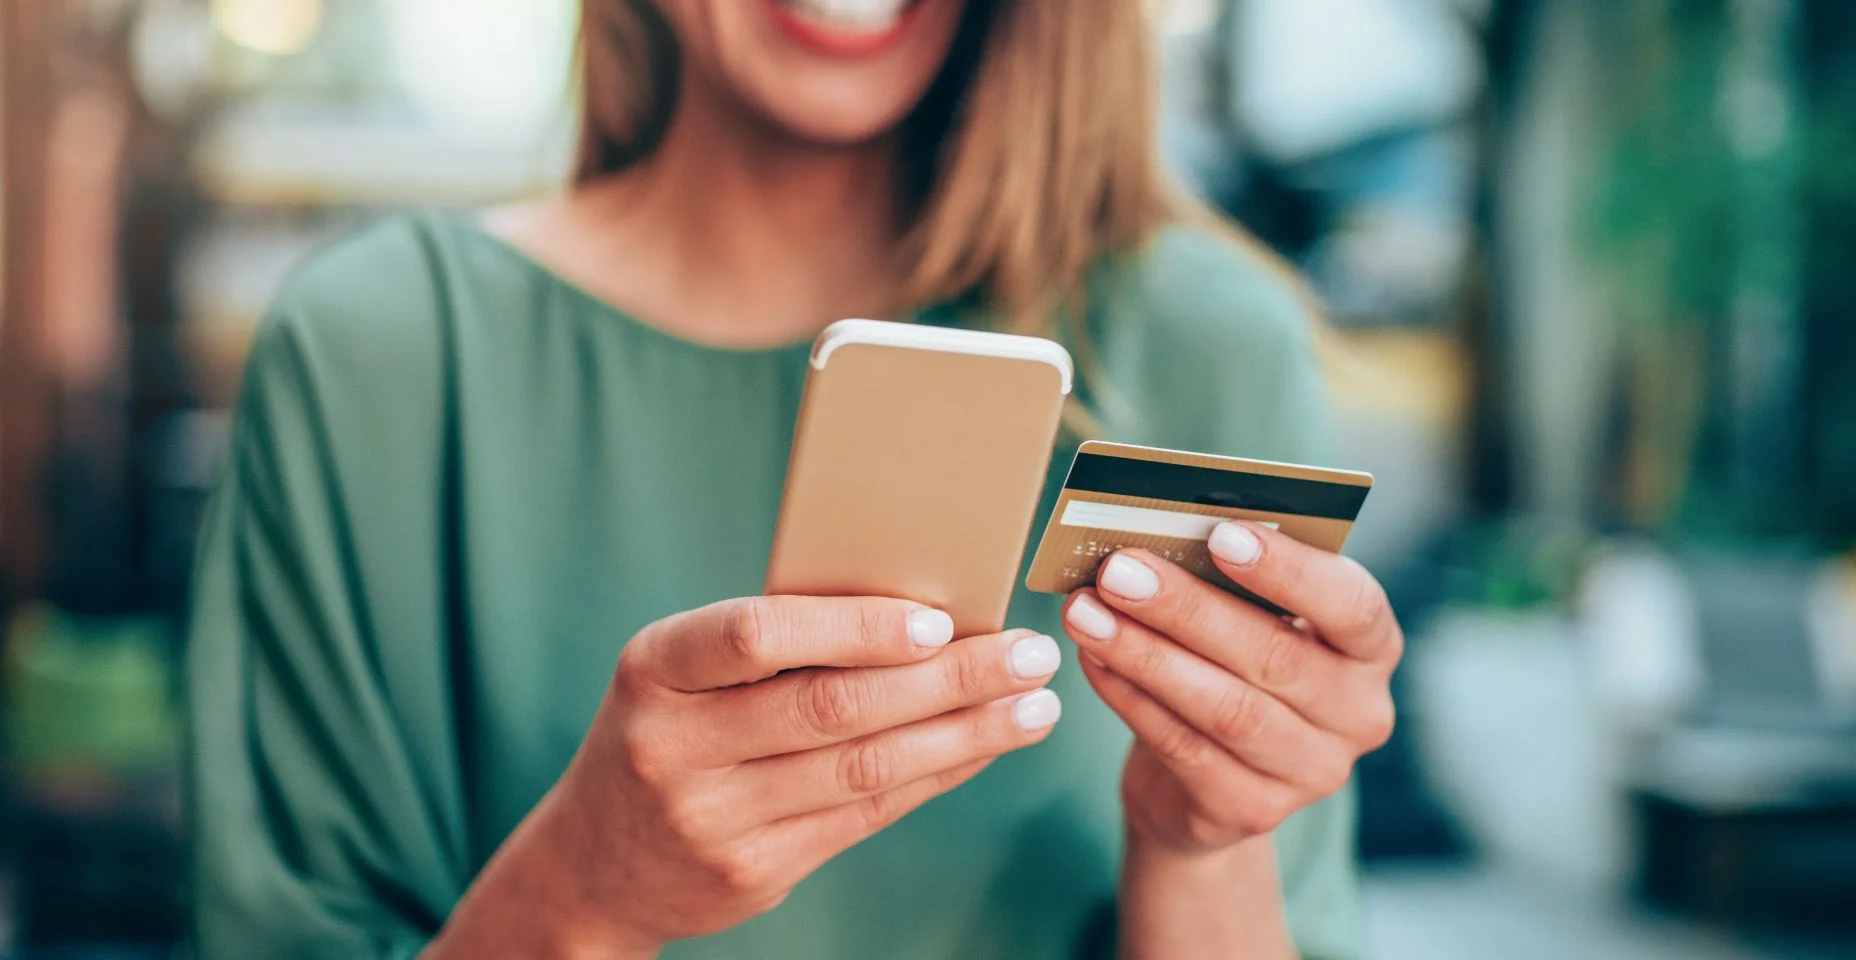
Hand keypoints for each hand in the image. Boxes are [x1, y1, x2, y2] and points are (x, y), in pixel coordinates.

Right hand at [434, 596, 1063, 956]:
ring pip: (864, 769)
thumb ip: (770, 645)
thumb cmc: (665, 733)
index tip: (938, 618)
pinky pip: (866, 815)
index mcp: (655, 668)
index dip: (853, 627)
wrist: (595, 866)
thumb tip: (918, 608)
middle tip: (1028, 653)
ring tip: (1033, 708)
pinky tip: (983, 749)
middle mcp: (676, 747)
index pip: (756, 634)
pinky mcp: (755, 872)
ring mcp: (715, 819)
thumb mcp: (680, 676)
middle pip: (833, 707)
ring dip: (963, 735)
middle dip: (948, 678)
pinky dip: (934, 776)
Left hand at [1061, 521, 1398, 853]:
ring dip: (1147, 656)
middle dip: (1186, 609)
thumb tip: (1154, 538)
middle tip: (1119, 572)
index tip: (1220, 534)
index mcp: (1371, 649)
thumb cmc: (1233, 665)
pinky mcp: (1254, 811)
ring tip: (1087, 613)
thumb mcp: (1250, 618)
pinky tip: (1094, 661)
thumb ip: (1225, 581)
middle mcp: (1359, 715)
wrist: (1209, 780)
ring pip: (1226, 709)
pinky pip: (1185, 749)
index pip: (1352, 607)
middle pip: (1273, 657)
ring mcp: (1313, 772)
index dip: (1289, 571)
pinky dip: (1131, 699)